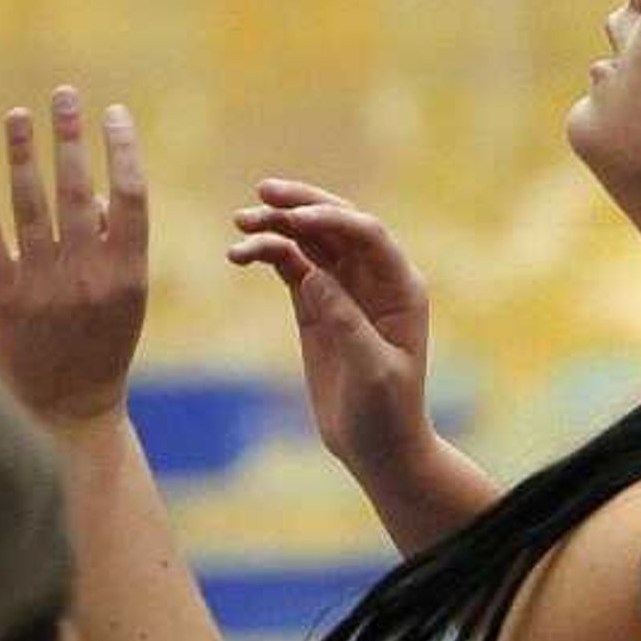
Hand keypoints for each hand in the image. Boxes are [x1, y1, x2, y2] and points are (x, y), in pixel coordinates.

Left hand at [0, 89, 151, 422]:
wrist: (67, 411)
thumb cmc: (101, 344)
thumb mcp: (125, 297)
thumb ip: (113, 243)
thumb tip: (91, 191)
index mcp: (127, 273)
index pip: (130, 196)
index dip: (122, 149)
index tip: (112, 112)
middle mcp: (86, 274)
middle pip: (78, 188)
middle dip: (70, 136)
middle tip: (63, 95)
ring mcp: (43, 285)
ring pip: (30, 204)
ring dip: (23, 154)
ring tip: (18, 116)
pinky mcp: (2, 297)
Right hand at [227, 179, 432, 473]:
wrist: (376, 447)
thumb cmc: (386, 412)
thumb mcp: (372, 370)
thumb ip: (346, 319)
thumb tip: (312, 273)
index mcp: (400, 287)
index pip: (367, 234)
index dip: (332, 217)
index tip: (294, 217)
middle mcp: (374, 279)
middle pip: (336, 225)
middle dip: (300, 205)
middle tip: (262, 193)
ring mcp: (342, 290)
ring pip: (309, 242)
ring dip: (276, 228)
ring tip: (239, 226)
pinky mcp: (315, 306)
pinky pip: (290, 266)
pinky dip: (267, 254)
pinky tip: (241, 254)